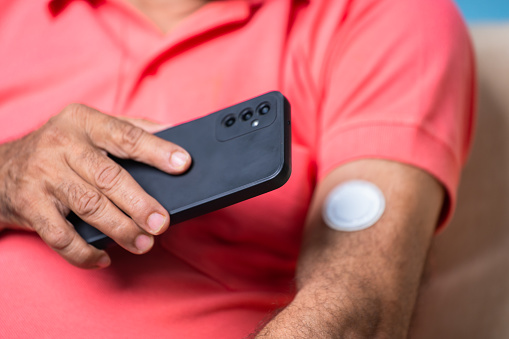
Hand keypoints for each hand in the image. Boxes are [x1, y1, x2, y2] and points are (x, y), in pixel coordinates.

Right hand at [0, 104, 190, 268]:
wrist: (0, 169)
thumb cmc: (60, 149)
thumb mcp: (90, 127)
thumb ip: (131, 128)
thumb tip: (174, 132)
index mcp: (83, 122)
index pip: (126, 136)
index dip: (157, 151)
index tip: (183, 164)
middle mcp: (62, 145)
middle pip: (109, 177)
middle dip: (140, 203)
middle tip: (162, 222)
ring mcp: (43, 175)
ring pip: (90, 206)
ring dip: (120, 229)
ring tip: (144, 243)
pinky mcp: (30, 205)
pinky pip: (61, 235)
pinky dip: (84, 252)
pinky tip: (103, 257)